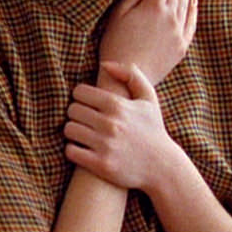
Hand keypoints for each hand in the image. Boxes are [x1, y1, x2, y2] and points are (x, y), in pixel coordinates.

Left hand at [64, 62, 178, 191]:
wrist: (162, 167)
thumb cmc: (152, 129)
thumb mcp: (148, 98)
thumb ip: (130, 74)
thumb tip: (104, 64)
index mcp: (117, 105)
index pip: (79, 92)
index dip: (80, 97)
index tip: (87, 104)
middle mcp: (110, 123)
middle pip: (72, 110)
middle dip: (76, 114)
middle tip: (84, 119)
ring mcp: (104, 145)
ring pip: (69, 129)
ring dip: (73, 131)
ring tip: (82, 133)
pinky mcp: (100, 165)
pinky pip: (70, 150)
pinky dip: (73, 149)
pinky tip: (82, 148)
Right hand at [100, 0, 196, 86]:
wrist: (128, 77)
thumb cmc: (116, 44)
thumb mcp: (120, 14)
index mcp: (154, 6)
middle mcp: (171, 16)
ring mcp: (179, 31)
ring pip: (186, 4)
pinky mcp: (182, 45)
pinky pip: (192, 23)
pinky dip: (194, 10)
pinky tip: (194, 1)